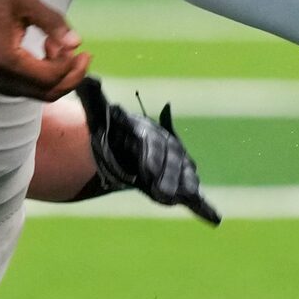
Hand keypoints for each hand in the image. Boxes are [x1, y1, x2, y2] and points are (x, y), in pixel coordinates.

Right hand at [0, 0, 88, 100]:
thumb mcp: (25, 0)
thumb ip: (53, 22)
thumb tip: (76, 43)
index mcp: (5, 60)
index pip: (49, 78)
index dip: (70, 66)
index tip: (76, 46)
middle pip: (44, 94)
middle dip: (69, 77)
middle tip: (81, 56)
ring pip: (32, 94)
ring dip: (52, 78)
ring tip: (57, 50)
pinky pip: (18, 88)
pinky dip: (36, 77)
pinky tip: (39, 56)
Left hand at [79, 77, 219, 222]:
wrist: (126, 145)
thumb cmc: (113, 130)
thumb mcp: (100, 115)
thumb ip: (93, 100)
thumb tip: (85, 80)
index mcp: (145, 131)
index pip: (149, 142)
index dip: (150, 157)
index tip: (147, 172)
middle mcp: (165, 144)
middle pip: (170, 160)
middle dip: (167, 177)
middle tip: (162, 195)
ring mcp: (176, 162)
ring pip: (185, 174)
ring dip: (185, 188)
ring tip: (183, 200)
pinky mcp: (180, 181)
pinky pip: (194, 193)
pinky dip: (204, 205)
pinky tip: (213, 218)